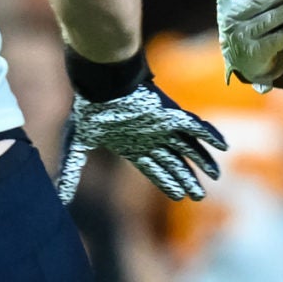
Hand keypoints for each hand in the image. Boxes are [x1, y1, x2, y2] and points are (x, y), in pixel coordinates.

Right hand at [58, 79, 226, 203]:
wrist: (99, 83)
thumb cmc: (89, 110)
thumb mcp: (78, 145)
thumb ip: (72, 170)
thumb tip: (59, 197)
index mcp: (132, 144)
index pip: (153, 168)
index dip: (166, 181)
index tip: (178, 196)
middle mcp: (150, 137)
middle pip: (174, 161)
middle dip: (186, 178)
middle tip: (199, 196)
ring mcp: (163, 126)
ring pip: (188, 147)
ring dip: (203, 161)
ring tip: (216, 176)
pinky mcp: (172, 113)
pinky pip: (196, 125)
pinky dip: (210, 134)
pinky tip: (223, 146)